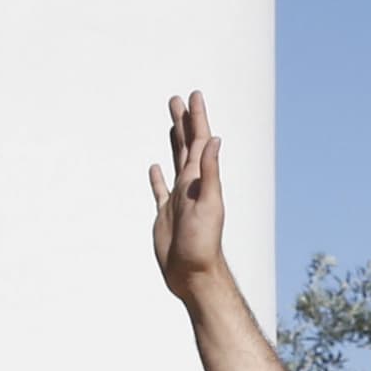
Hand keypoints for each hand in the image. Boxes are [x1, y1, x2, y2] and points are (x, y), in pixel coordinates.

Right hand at [147, 92, 228, 300]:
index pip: (199, 142)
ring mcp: (177, 199)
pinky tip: (155, 167)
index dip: (197, 118)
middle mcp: (190, 186)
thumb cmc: (203, 243)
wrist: (193, 274)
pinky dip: (157, 177)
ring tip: (170, 122)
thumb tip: (214, 139)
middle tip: (178, 99)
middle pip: (186, 146)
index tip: (194, 95)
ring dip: (173, 141)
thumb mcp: (209, 204)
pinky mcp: (165, 215)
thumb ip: (210, 172)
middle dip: (184, 122)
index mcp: (199, 181)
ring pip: (175, 162)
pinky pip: (160, 190)